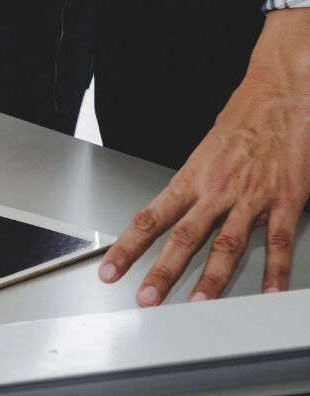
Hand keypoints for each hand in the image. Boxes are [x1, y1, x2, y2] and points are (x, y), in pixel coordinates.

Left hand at [98, 64, 309, 305]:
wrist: (283, 91)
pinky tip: (270, 291)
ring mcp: (251, 197)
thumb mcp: (206, 150)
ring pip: (226, 245)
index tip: (110, 270)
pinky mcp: (285, 199)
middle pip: (182, 238)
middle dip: (161, 271)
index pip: (149, 218)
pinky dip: (275, 269)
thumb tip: (180, 212)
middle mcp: (217, 190)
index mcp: (192, 177)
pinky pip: (278, 240)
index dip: (126, 247)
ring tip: (199, 303)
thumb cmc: (245, 116)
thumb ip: (196, 184)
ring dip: (212, 278)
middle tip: (145, 298)